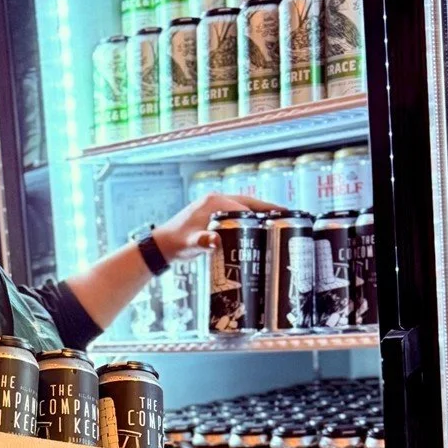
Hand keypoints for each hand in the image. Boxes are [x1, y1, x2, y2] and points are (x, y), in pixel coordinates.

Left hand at [151, 191, 285, 265]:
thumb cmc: (175, 243)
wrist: (161, 246)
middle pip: (248, 203)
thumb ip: (202, 242)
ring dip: (258, 213)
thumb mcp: (191, 243)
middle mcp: (215, 201)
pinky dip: (247, 219)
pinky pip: (235, 214)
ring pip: (242, 208)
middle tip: (286, 216)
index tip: (280, 216)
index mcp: (214, 202)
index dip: (264, 211)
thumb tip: (214, 240)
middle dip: (267, 209)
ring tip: (277, 221)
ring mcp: (214, 207)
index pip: (245, 205)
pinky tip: (257, 228)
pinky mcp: (212, 216)